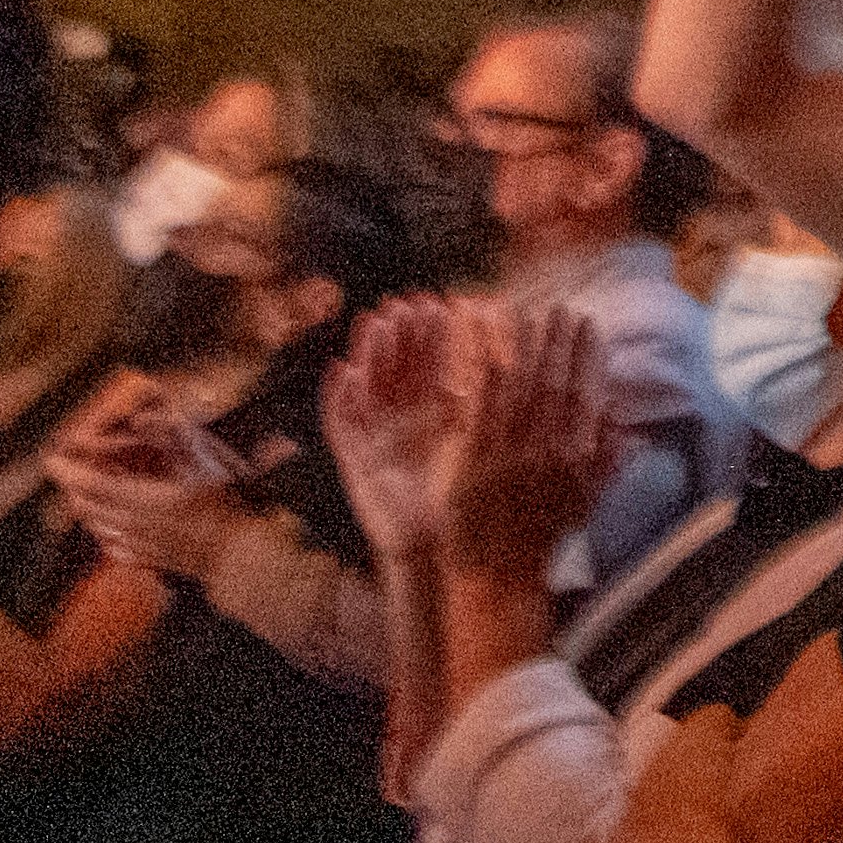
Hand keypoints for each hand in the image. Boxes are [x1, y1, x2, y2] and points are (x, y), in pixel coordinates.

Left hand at [49, 386, 250, 579]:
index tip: (51, 458)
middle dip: (72, 489)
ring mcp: (141, 546)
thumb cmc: (227, 506)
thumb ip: (171, 435)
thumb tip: (140, 417)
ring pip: (98, 528)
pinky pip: (115, 548)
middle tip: (68, 473)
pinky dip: (105, 535)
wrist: (241, 555)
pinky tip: (110, 531)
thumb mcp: (205, 461)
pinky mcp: (151, 562)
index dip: (67, 471)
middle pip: (88, 508)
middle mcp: (133, 524)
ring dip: (87, 510)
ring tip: (85, 497)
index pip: (91, 484)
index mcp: (143, 499)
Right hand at [324, 295, 475, 557]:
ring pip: (367, 386)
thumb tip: (505, 361)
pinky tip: (341, 371)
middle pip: (394, 368)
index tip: (442, 302)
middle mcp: (394, 419)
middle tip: (406, 300)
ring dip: (369, 354)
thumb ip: (474, 405)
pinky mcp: (351, 459)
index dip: (432, 336)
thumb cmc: (450, 492)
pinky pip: (340, 424)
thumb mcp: (465, 441)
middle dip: (399, 334)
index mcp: (423, 413)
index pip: (427, 365)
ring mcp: (370, 436)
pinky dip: (337, 398)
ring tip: (375, 321)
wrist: (427, 542)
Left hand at [441, 302, 621, 590]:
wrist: (500, 573)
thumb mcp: (588, 501)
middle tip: (562, 310)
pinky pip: (481, 412)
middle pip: (555, 385)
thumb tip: (623, 421)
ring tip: (528, 315)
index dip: (590, 358)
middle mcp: (546, 452)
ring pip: (519, 391)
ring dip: (524, 351)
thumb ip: (608, 459)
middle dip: (560, 344)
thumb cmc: (545, 538)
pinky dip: (486, 381)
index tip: (591, 327)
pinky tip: (489, 353)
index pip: (587, 395)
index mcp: (577, 459)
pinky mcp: (473, 462)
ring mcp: (508, 455)